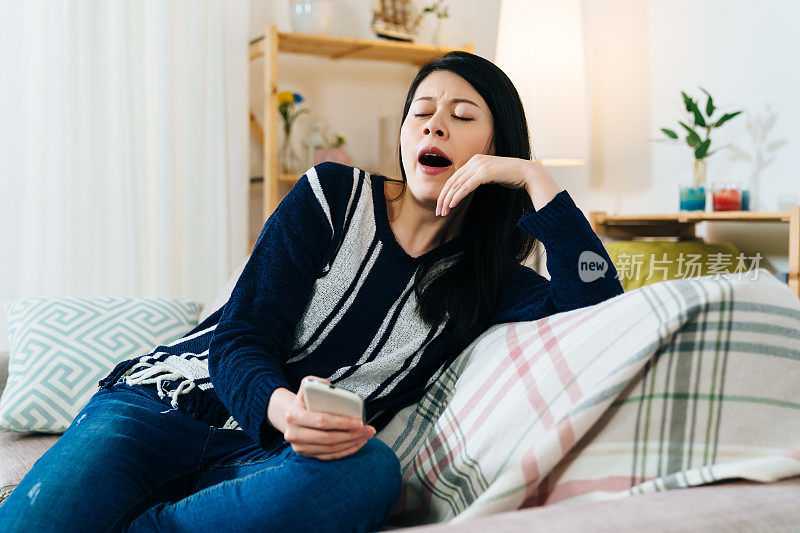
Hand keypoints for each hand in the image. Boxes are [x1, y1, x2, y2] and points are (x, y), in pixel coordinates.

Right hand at [282, 375, 375, 460]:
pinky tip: (357, 443)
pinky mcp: (307, 455)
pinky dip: (346, 451)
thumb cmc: (304, 402)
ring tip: (366, 435)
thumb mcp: (305, 389)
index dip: (342, 422)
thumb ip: (314, 383)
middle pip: (328, 438)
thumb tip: (330, 386)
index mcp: (294, 416)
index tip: (359, 422)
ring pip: (331, 449)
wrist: (292, 417)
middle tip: (368, 430)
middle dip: (351, 434)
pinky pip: (330, 456)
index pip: (321, 421)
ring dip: (351, 443)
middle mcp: (294, 434)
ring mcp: (300, 447)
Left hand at [436, 155, 560, 214]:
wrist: (527, 173)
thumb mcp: (490, 177)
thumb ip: (478, 179)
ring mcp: (479, 165)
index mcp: (474, 161)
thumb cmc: (510, 177)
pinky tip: (452, 205)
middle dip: (443, 198)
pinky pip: (466, 186)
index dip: (445, 193)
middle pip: (452, 181)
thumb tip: (466, 188)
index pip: (454, 178)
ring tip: (443, 212)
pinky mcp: (485, 172)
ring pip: (457, 185)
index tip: (441, 206)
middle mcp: (474, 161)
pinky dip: (458, 196)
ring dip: (448, 200)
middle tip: (439, 212)